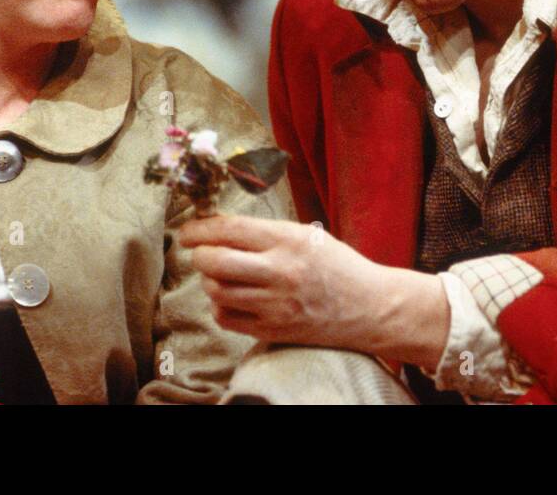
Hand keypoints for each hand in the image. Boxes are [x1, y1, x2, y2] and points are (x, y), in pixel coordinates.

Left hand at [179, 214, 449, 368]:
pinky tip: (231, 298)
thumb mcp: (306, 235)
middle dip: (198, 255)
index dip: (200, 229)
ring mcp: (276, 304)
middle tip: (198, 252)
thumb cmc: (337, 265)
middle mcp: (280, 272)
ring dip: (209, 280)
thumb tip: (217, 226)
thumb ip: (265, 232)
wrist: (369, 307)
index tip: (187, 231)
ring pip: (217, 290)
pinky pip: (227, 318)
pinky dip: (220, 306)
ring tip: (220, 275)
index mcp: (289, 240)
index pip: (230, 230)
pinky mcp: (273, 330)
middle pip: (215, 261)